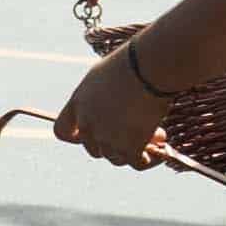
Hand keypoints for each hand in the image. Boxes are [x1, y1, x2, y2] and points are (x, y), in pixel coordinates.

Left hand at [55, 37, 170, 171]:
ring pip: (116, 158)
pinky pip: (137, 163)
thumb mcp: (106, 75)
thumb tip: (115, 113)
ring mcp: (107, 137)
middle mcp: (88, 122)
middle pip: (94, 148)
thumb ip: (101, 98)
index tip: (86, 137)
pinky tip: (163, 150)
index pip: (62, 131)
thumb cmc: (132, 62)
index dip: (74, 137)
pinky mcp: (130, 146)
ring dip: (136, 150)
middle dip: (115, 143)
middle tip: (137, 131)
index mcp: (79, 102)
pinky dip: (149, 160)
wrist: (149, 66)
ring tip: (159, 136)